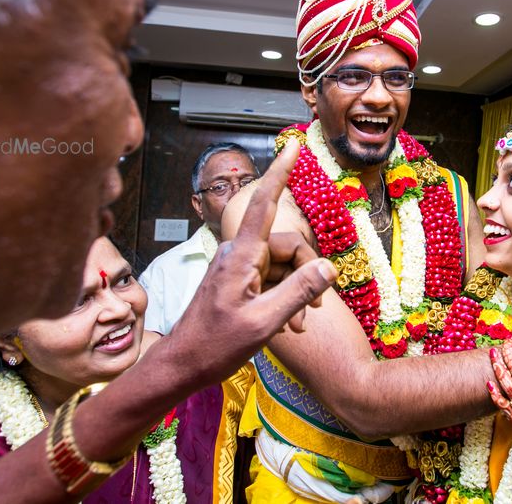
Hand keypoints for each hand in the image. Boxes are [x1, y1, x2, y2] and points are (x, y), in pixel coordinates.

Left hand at [168, 142, 336, 386]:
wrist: (182, 365)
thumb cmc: (215, 346)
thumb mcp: (264, 323)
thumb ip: (298, 293)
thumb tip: (329, 267)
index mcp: (241, 256)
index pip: (265, 204)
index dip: (281, 173)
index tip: (293, 146)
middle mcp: (239, 254)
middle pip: (288, 247)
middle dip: (307, 275)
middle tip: (317, 310)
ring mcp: (237, 268)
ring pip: (282, 266)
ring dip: (296, 293)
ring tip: (300, 326)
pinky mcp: (237, 281)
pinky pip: (270, 279)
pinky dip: (284, 299)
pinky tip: (289, 327)